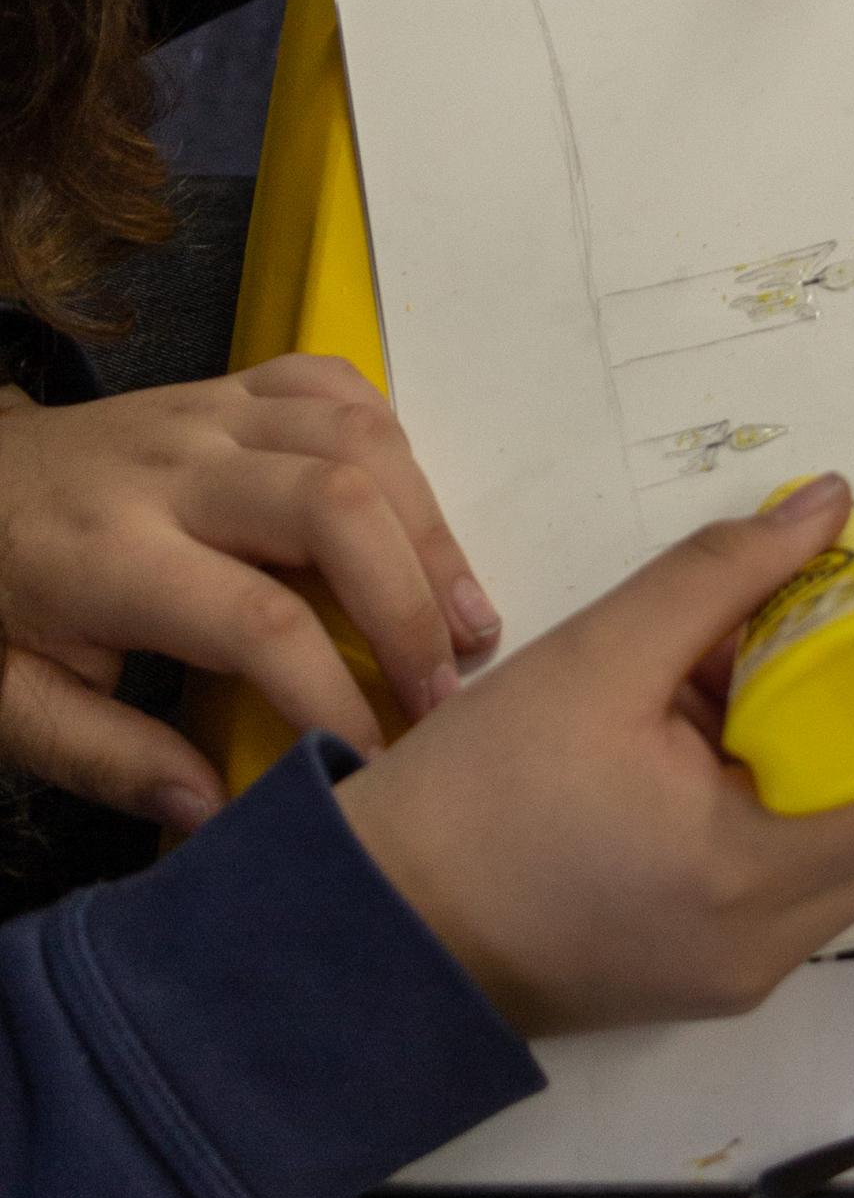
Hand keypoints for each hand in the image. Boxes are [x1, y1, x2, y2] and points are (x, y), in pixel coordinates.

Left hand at [0, 358, 498, 825]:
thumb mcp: (10, 699)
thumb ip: (105, 759)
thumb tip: (213, 810)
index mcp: (109, 555)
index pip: (258, 621)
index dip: (333, 695)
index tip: (373, 760)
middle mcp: (169, 469)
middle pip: (335, 504)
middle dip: (412, 604)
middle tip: (445, 691)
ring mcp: (204, 415)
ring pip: (357, 437)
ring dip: (430, 529)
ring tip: (465, 617)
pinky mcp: (226, 388)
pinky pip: (337, 386)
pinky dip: (396, 445)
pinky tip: (413, 515)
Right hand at [338, 478, 853, 1034]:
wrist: (368, 931)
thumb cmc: (473, 796)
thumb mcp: (597, 657)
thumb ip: (723, 574)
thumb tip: (830, 506)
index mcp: (756, 880)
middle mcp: (773, 947)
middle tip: (812, 627)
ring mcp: (743, 970)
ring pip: (848, 844)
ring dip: (823, 749)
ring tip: (735, 673)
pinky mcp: (708, 970)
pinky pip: (789, 872)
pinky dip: (777, 795)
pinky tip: (701, 732)